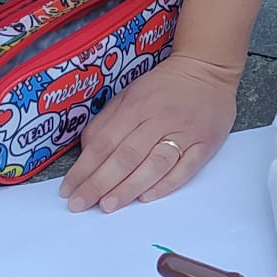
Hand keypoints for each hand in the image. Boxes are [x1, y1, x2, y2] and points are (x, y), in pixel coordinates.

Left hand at [62, 54, 237, 213]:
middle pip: (126, 156)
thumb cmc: (164, 86)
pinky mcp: (205, 144)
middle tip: (80, 204)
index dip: (84, 168)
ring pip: (154, 165)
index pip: (104, 142)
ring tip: (108, 206)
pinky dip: (165, 186)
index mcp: (137, 105)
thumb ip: (107, 122)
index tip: (68, 189)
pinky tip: (146, 198)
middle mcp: (160, 119)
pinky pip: (185, 169)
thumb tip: (85, 154)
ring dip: (129, 188)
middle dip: (99, 184)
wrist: (208, 70)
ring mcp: (185, 132)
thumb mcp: (129, 94)